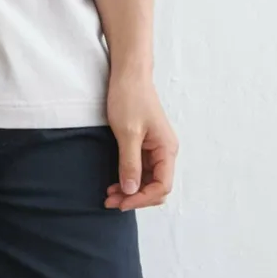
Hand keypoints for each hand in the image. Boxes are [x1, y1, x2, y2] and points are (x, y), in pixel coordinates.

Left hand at [104, 72, 178, 208]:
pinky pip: (141, 170)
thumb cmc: (130, 98)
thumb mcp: (128, 133)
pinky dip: (128, 179)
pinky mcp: (145, 146)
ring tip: (109, 194)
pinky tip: (114, 183)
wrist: (128, 75)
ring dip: (130, 191)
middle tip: (110, 201)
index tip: (121, 202)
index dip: (142, 199)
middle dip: (135, 197)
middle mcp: (165, 152)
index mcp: (167, 149)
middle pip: (156, 187)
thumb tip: (131, 190)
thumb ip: (130, 163)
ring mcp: (155, 149)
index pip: (162, 186)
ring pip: (147, 181)